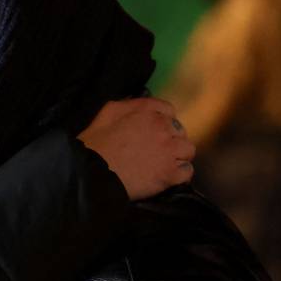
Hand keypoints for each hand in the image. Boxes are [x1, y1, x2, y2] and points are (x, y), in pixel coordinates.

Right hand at [78, 98, 194, 200]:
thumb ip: (128, 105)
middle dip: (170, 139)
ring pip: (188, 151)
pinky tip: (168, 178)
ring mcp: (170, 152)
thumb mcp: (107, 112)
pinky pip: (187, 172)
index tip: (154, 132)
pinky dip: (179, 175)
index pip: (169, 111)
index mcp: (149, 113)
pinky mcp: (170, 174)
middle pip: (180, 131)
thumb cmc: (95, 143)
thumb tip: (138, 102)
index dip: (162, 122)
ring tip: (165, 164)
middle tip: (156, 151)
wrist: (93, 173)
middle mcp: (164, 129)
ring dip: (178, 156)